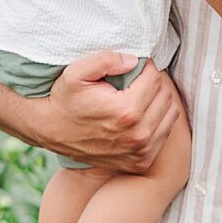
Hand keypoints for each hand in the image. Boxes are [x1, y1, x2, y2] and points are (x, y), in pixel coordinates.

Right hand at [41, 53, 179, 170]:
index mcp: (127, 111)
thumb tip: (134, 61)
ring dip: (158, 101)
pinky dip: (157, 122)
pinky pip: (164, 134)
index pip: (155, 78)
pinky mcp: (141, 162)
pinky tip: (140, 115)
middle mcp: (138, 135)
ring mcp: (141, 152)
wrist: (51, 132)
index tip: (132, 66)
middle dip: (153, 83)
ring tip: (138, 96)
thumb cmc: (64, 100)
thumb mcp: (76, 73)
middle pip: (165, 95)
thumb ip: (106, 60)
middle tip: (135, 81)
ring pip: (170, 114)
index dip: (144, 67)